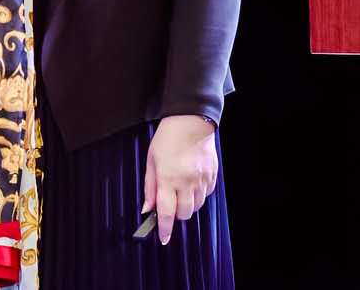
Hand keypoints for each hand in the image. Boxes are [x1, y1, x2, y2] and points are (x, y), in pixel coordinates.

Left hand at [142, 114, 217, 244]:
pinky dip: (198, 195)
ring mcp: (201, 180)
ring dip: (187, 205)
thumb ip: (150, 187)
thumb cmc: (167, 139)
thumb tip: (147, 208)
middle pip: (183, 214)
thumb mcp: (151, 161)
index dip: (164, 229)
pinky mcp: (212, 176)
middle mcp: (186, 182)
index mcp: (168, 178)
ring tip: (180, 189)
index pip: (166, 212)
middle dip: (176, 214)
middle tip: (169, 203)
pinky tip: (192, 182)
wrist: (191, 121)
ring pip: (196, 206)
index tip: (163, 238)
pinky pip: (206, 195)